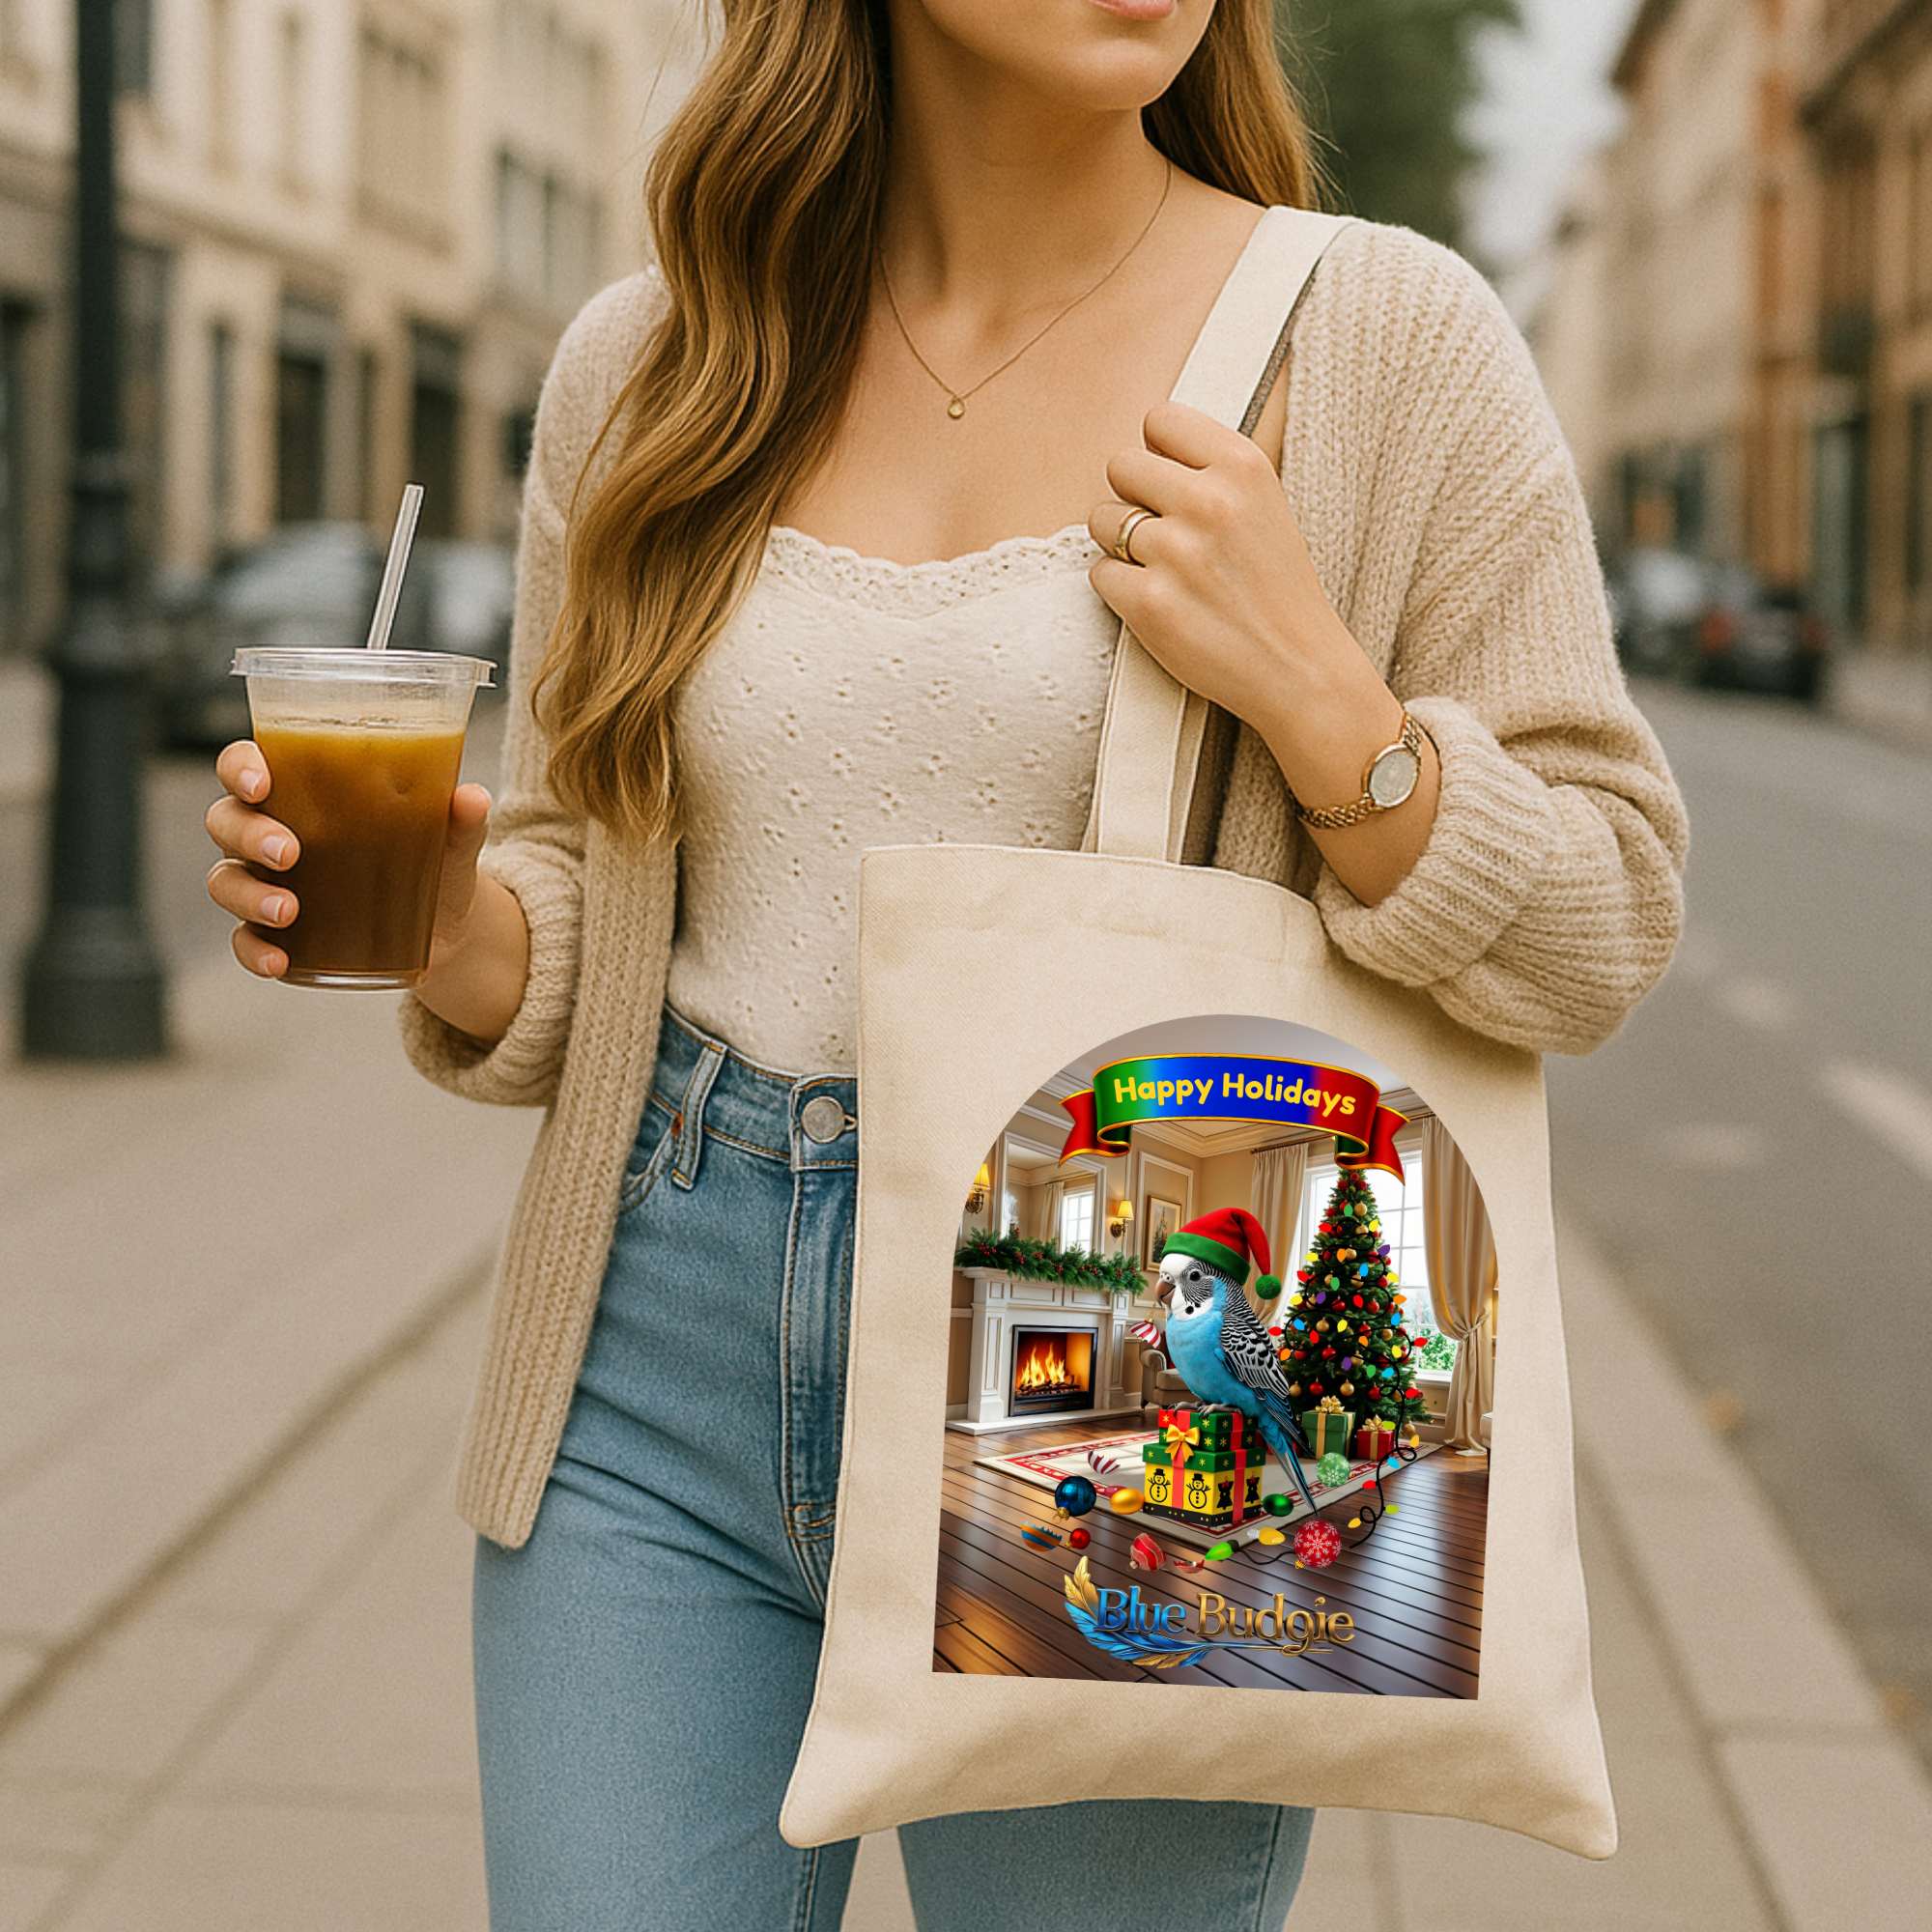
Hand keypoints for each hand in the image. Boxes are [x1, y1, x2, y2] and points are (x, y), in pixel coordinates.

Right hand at [204, 739, 492, 980]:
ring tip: (288, 910)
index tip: (262, 783)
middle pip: (227, 820)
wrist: (444, 928)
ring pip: (225, 879)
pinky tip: (281, 962)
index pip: (246, 764)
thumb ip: (460, 822)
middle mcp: (272, 831)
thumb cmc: (433, 862)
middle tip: (289, 852)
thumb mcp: (450, 845)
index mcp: (302, 790)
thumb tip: (473, 798)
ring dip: (248, 894)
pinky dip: (254, 951)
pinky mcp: (278, 933)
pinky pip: (244, 940)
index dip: (240, 768)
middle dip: (247, 834)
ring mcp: (268, 882)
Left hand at [1087, 401, 1438, 905]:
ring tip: (1166, 572)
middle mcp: (1209, 501)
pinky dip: (1121, 591)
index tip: (1173, 486)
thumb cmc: (1277, 589)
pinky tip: (1162, 606)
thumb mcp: (1264, 505)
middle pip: (1120, 464)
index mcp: (1242, 465)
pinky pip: (1099, 574)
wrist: (1301, 671)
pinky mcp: (1149, 603)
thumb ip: (1211, 471)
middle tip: (1165, 535)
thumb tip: (1144, 447)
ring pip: (1101, 520)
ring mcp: (1176, 553)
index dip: (1157, 455)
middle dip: (1133, 498)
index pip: (1159, 419)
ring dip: (1121, 546)